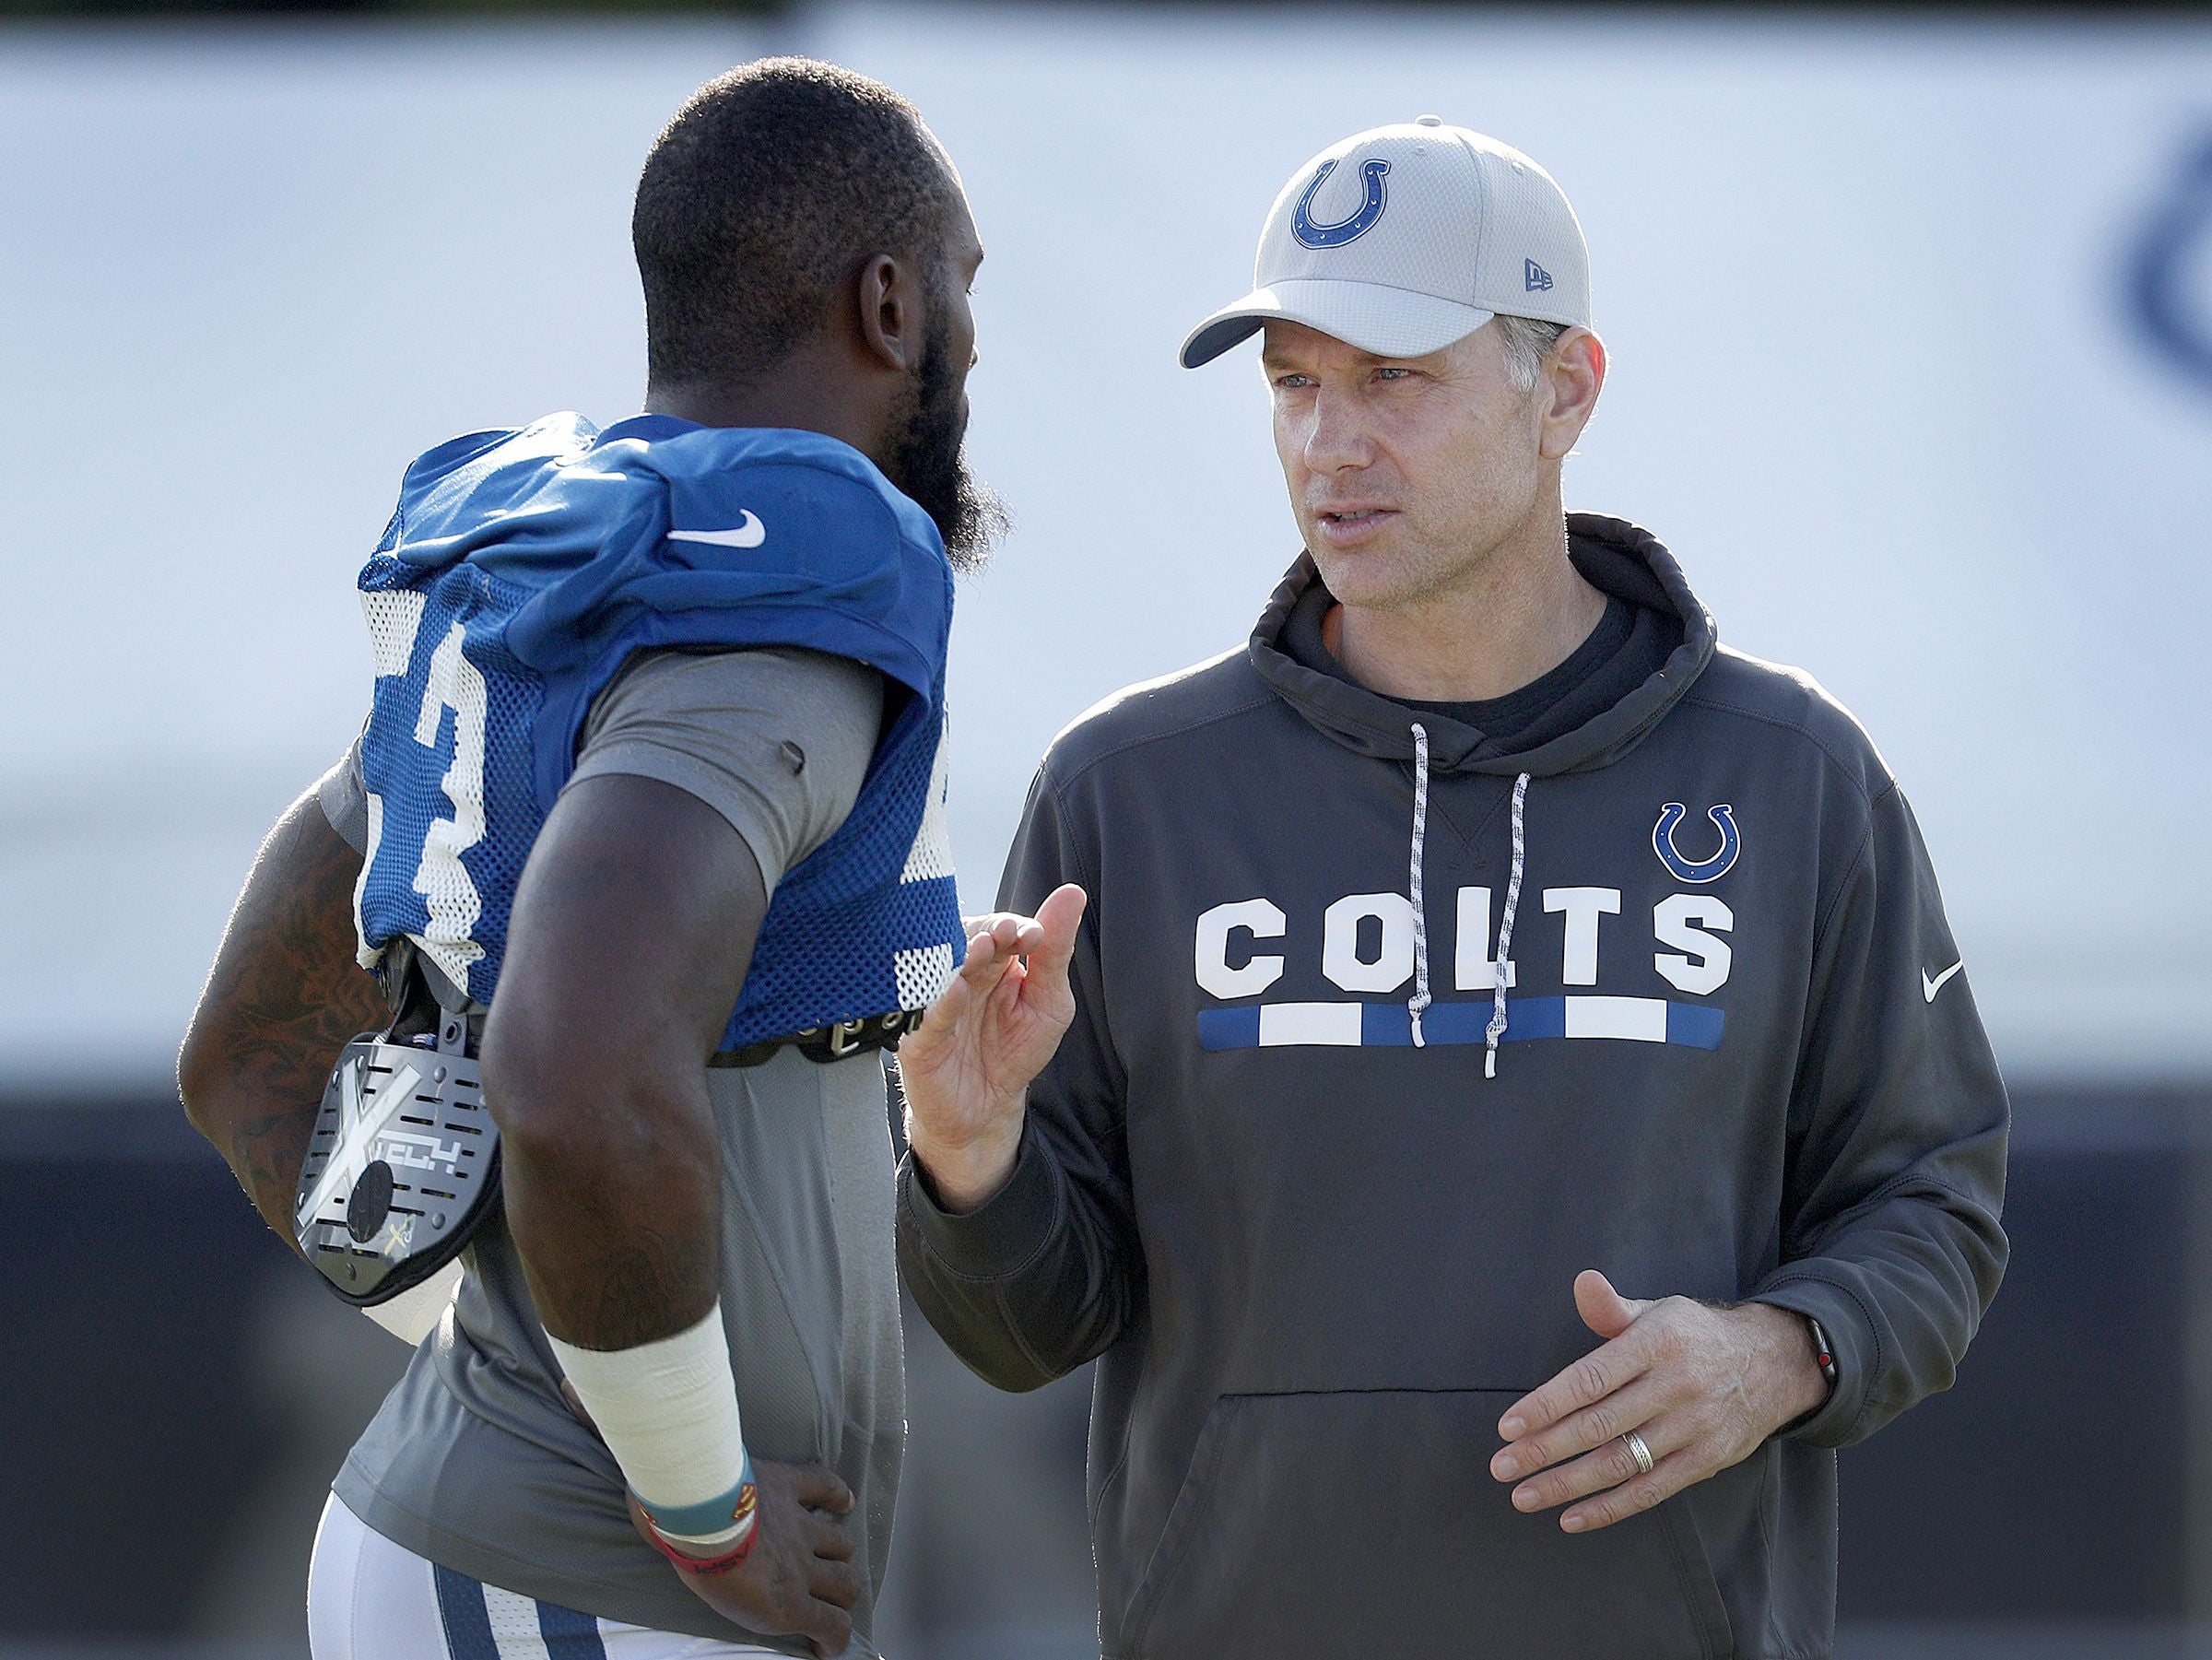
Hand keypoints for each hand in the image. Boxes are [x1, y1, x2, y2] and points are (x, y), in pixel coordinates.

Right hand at [561, 1382, 862, 1656]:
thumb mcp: (669, 1444)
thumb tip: (570, 1389)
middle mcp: (798, 1525)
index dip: (836, 1496)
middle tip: (831, 1566)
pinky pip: (830, 1625)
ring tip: (835, 1606)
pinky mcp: (794, 1604)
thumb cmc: (681, 1482)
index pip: (822, 1483)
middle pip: (840, 1538)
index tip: (842, 1502)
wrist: (699, 1516)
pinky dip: (835, 1638)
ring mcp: (801, 1565)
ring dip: (842, 1592)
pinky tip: (828, 1649)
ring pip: (846, 1580)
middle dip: (838, 1552)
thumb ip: (625, 1422)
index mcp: (778, 1487)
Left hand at [623, 1462, 861, 1657]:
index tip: (827, 1643)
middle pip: (846, 1585)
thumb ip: (758, 1606)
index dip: (836, 1638)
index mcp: (787, 1605)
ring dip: (839, 1552)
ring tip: (832, 1552)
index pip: (834, 1626)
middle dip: (843, 1595)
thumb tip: (765, 1603)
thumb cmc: (700, 1567)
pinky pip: (826, 1487)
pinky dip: (838, 1494)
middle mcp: (804, 1568)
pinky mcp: (790, 1487)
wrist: (698, 1518)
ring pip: (842, 1543)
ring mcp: (801, 1526)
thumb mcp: (729, 1608)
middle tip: (830, 1596)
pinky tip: (843, 1501)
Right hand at [897, 884, 1086, 1211]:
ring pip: (941, 969)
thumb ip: (1055, 953)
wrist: (985, 1108)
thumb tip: (1072, 893)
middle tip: (1007, 933)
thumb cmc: (1015, 1050)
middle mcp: (958, 973)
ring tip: (983, 947)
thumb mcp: (1049, 1002)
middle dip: (988, 934)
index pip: (998, 929)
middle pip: (966, 941)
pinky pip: (926, 1014)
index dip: (1014, 927)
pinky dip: (940, 1000)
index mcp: (991, 960)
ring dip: (962, 956)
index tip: (1035, 934)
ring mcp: (934, 1002)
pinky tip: (956, 988)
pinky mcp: (918, 1037)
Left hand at [1488, 1269, 1828, 1534]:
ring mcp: (1693, 1427)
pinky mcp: (1706, 1461)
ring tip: (1525, 1495)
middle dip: (1545, 1450)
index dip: (1546, 1405)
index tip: (1508, 1427)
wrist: (1771, 1363)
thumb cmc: (1691, 1336)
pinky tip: (1571, 1517)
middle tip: (1502, 1467)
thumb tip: (1583, 1283)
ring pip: (1621, 1463)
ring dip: (1568, 1485)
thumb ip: (1611, 1308)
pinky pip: (1651, 1491)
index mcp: (1656, 1343)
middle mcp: (1676, 1386)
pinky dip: (1609, 1508)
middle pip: (1600, 1425)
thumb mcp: (1655, 1311)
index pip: (1590, 1379)